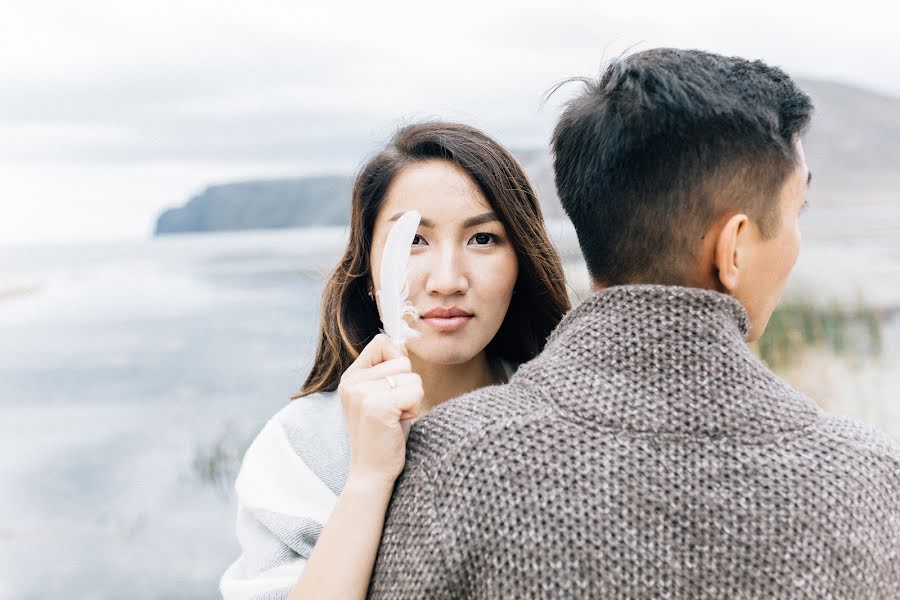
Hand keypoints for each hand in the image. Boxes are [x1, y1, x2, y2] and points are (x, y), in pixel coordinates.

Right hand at [338, 334, 422, 487]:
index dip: (397, 361)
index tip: (393, 387)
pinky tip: (398, 423)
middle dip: (407, 386)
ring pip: (412, 376)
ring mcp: (363, 393)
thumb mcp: (381, 397)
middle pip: (402, 360)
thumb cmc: (383, 436)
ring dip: (412, 399)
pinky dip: (414, 408)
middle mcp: (352, 381)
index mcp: (351, 377)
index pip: (381, 342)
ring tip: (395, 418)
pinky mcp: (378, 405)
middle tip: (393, 411)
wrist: (372, 473)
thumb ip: (388, 371)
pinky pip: (415, 390)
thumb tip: (402, 342)